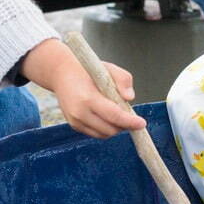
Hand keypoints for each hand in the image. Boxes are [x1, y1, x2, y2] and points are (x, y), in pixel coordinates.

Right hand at [22, 38, 146, 137]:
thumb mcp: (109, 68)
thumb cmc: (88, 70)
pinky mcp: (74, 125)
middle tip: (130, 115)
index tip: (141, 123)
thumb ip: (123, 81)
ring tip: (118, 113)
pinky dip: (105, 128)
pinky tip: (107, 116)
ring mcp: (75, 121)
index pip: (113, 115)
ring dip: (115, 128)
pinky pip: (96, 133)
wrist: (62, 73)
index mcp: (88, 98)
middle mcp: (79, 113)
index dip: (129, 121)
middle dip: (124, 125)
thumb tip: (130, 98)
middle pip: (110, 129)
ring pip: (103, 134)